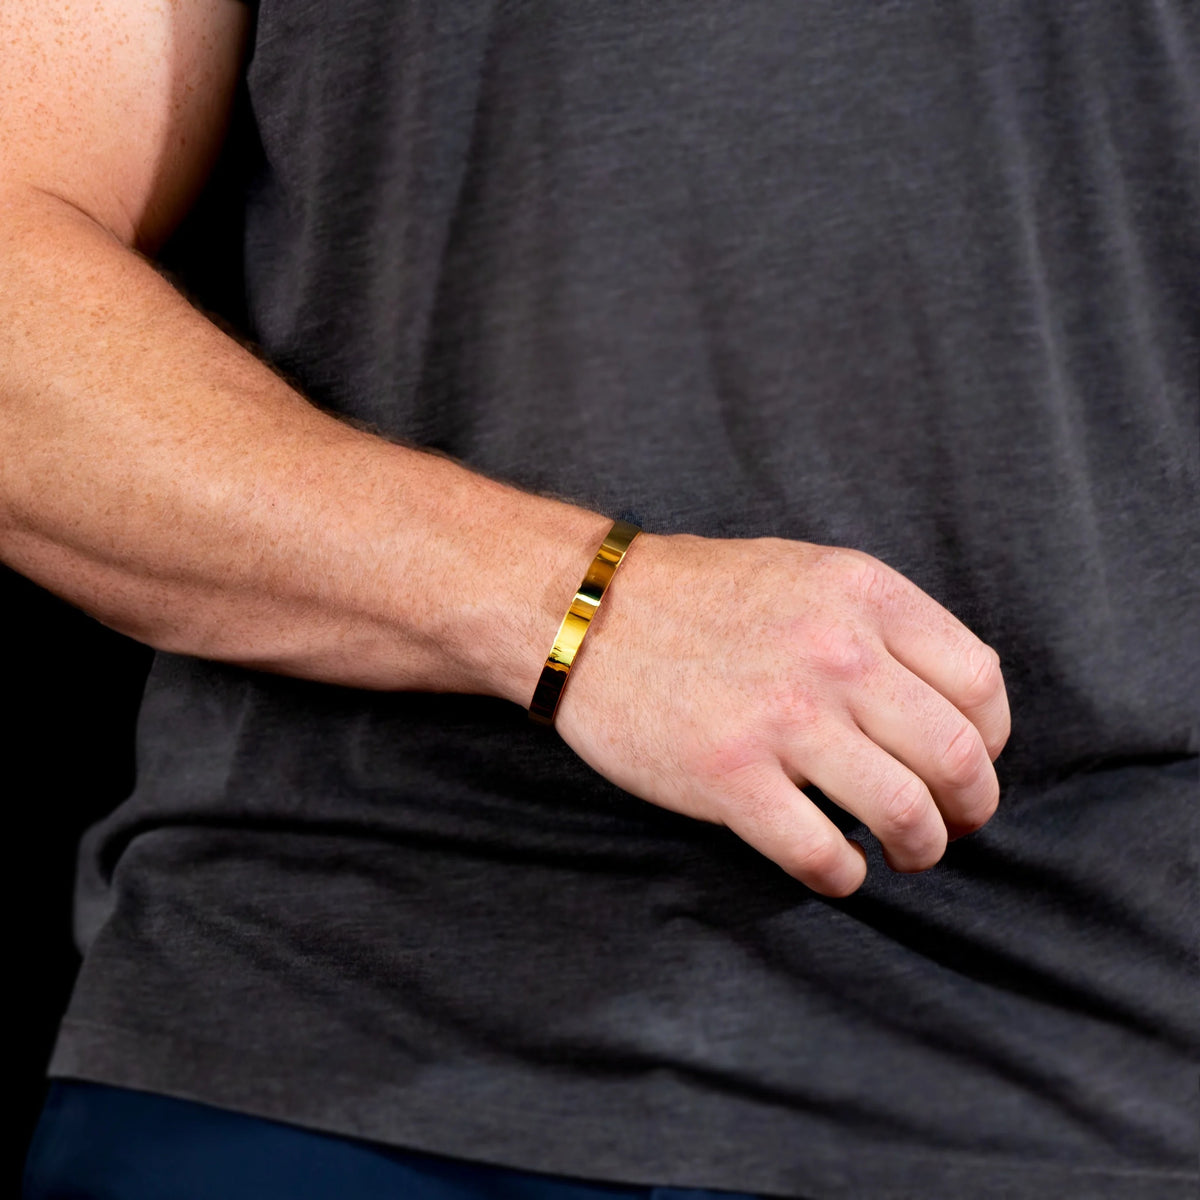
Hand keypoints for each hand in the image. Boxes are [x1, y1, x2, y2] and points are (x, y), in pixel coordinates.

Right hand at [554, 533, 1010, 895]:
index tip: (971, 762)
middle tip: (951, 824)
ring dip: (919, 850)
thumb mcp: (803, 573)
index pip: (981, 682)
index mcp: (862, 593)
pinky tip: (834, 866)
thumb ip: (877, 624)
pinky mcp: (728, 777)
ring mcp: (782, 717)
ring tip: (904, 853)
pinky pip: (822, 854)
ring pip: (905, 813)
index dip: (993, 738)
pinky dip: (843, 875)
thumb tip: (944, 701)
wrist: (584, 612)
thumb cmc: (696, 596)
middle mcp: (835, 652)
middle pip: (960, 756)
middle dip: (970, 807)